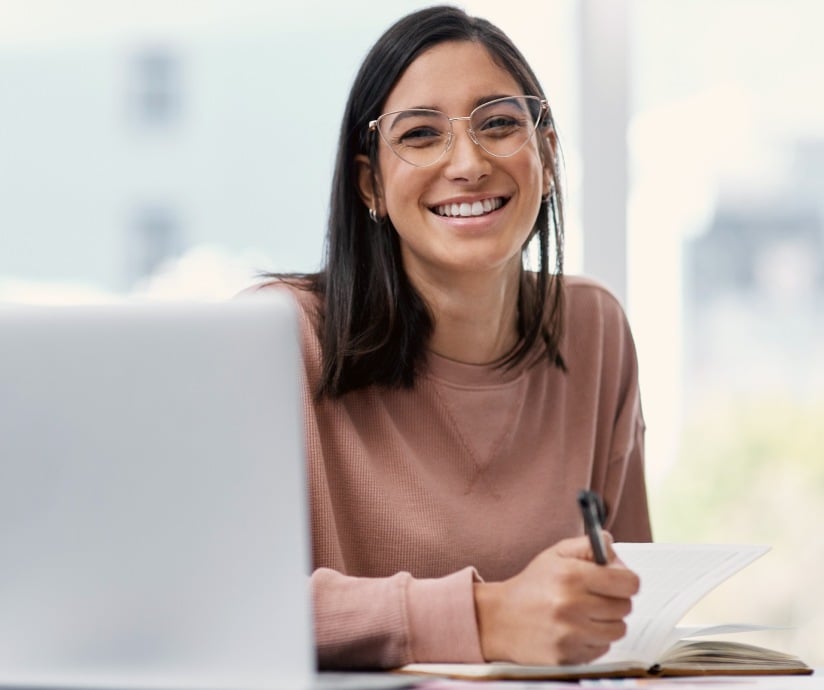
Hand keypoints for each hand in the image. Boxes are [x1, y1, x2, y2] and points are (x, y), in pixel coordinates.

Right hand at [473, 534, 639, 664]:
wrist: (499, 619)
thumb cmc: (532, 585)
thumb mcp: (555, 555)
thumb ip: (588, 546)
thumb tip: (613, 549)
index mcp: (571, 576)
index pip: (628, 583)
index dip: (626, 580)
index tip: (618, 581)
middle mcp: (571, 606)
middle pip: (625, 607)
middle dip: (615, 600)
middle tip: (596, 597)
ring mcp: (570, 635)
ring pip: (618, 630)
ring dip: (607, 622)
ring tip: (586, 614)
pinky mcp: (568, 657)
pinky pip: (602, 649)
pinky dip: (594, 640)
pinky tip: (575, 630)